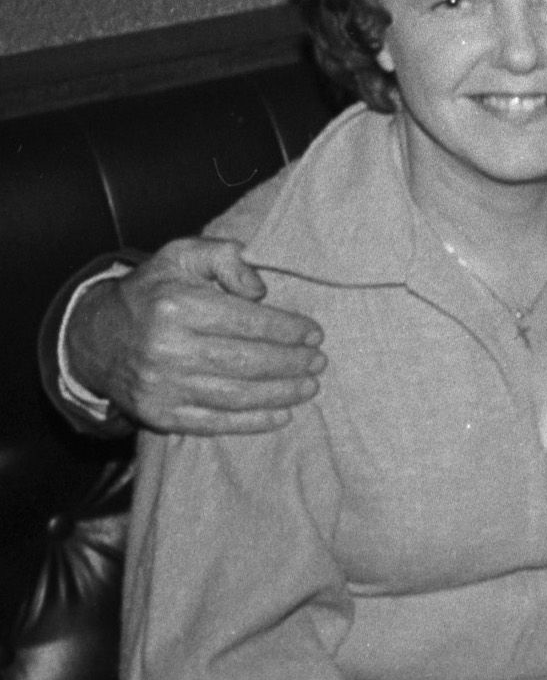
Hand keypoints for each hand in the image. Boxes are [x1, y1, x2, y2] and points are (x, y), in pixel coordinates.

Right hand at [72, 239, 325, 433]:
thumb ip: (223, 257)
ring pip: (235, 395)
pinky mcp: (158, 414)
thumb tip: (259, 289)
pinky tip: (282, 415)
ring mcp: (161, 386)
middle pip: (246, 361)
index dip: (287, 330)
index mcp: (175, 307)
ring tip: (309, 386)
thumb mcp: (181, 257)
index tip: (315, 334)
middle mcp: (165, 349)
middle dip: (291, 363)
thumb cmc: (153, 293)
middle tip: (319, 362)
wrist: (95, 336)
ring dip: (281, 394)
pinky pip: (214, 422)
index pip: (246, 322)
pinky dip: (252, 422)